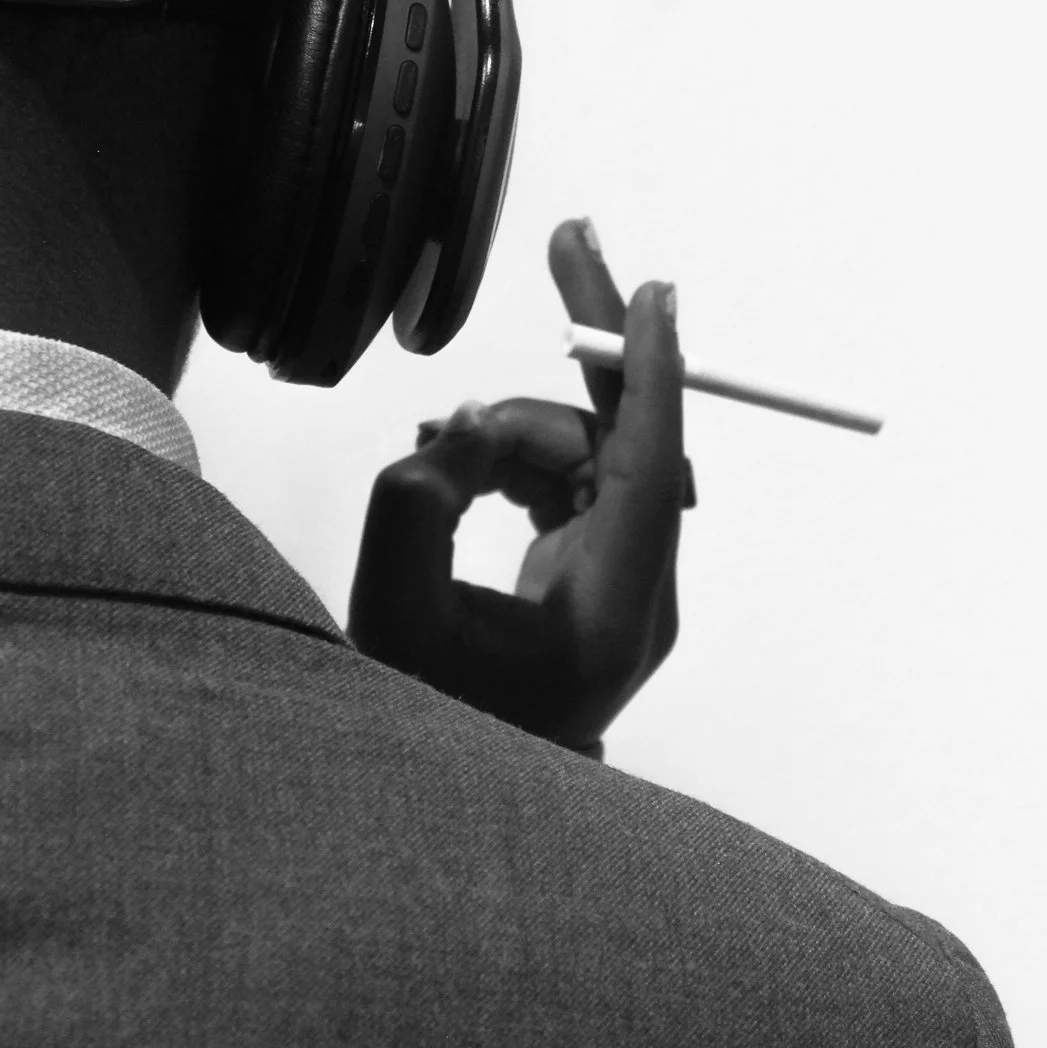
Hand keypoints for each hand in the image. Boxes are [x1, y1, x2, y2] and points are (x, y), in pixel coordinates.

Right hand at [347, 218, 685, 752]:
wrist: (469, 811)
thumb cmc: (436, 728)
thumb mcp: (397, 620)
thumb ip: (414, 509)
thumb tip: (455, 437)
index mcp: (613, 607)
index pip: (649, 468)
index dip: (649, 373)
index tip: (648, 292)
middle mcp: (638, 587)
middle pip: (629, 437)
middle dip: (592, 342)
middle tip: (571, 236)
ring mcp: (624, 579)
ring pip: (590, 454)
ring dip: (515, 428)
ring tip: (435, 441)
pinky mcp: (598, 574)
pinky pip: (569, 482)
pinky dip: (515, 459)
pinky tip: (455, 458)